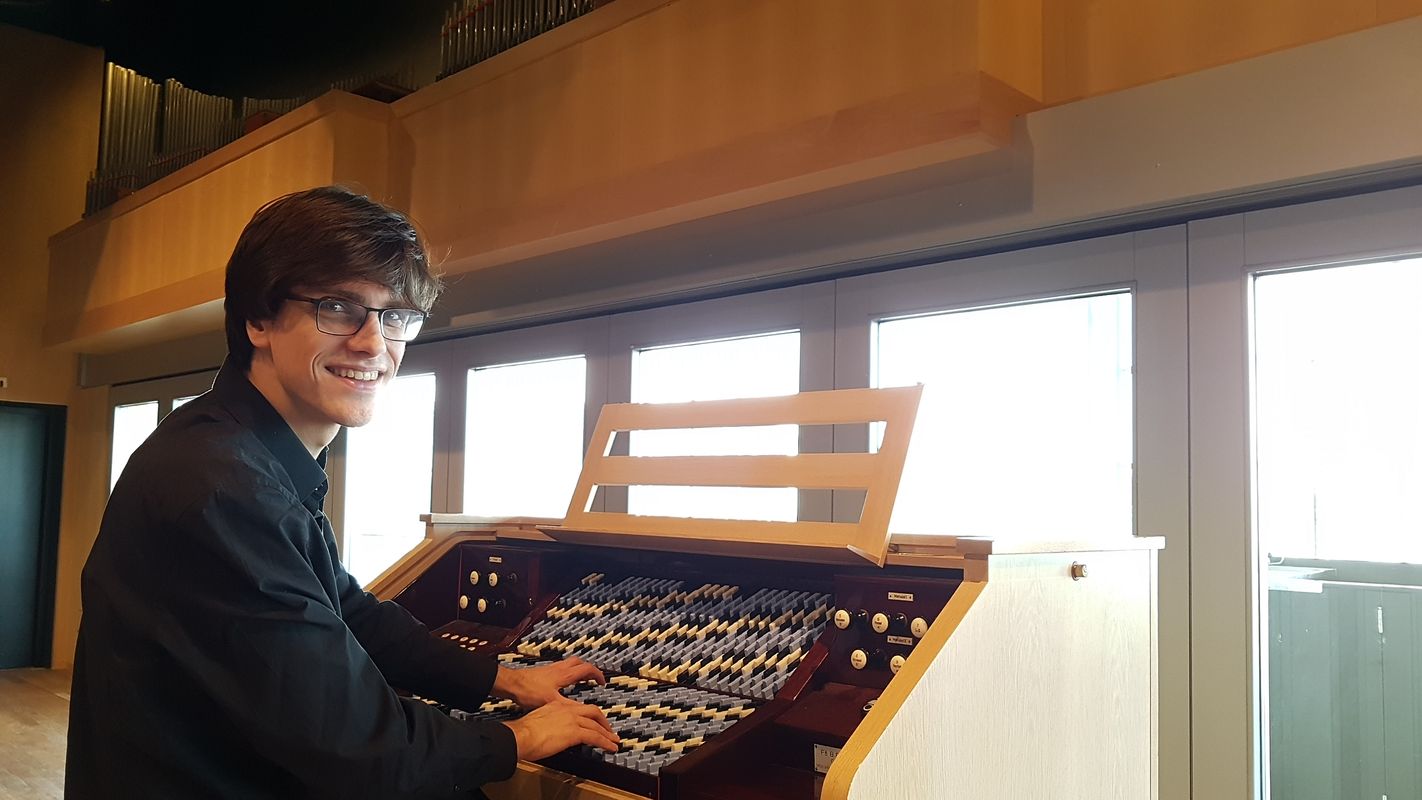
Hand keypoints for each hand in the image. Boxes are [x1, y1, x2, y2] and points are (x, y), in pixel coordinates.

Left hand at [491, 657, 605, 708]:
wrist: (511, 684)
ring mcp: (551, 668)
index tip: (603, 683)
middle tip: (594, 679)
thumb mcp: (552, 702)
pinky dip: (568, 673)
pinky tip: (563, 684)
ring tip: (582, 680)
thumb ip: (570, 706)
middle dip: (589, 670)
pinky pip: (561, 668)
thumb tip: (584, 712)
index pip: (587, 669)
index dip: (598, 675)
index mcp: (565, 674)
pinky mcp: (543, 671)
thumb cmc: (529, 692)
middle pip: (580, 663)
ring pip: (570, 664)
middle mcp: (559, 668)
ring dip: (578, 670)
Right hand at [503, 701, 619, 760]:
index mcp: (557, 704)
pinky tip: (610, 748)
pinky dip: (605, 743)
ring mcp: (572, 720)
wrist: (521, 735)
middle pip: (592, 712)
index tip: (593, 721)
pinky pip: (595, 737)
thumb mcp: (537, 721)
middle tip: (609, 730)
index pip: (578, 708)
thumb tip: (551, 732)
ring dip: (607, 734)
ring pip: (596, 725)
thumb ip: (547, 723)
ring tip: (614, 741)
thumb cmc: (523, 732)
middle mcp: (566, 709)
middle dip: (603, 721)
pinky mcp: (575, 732)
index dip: (588, 715)